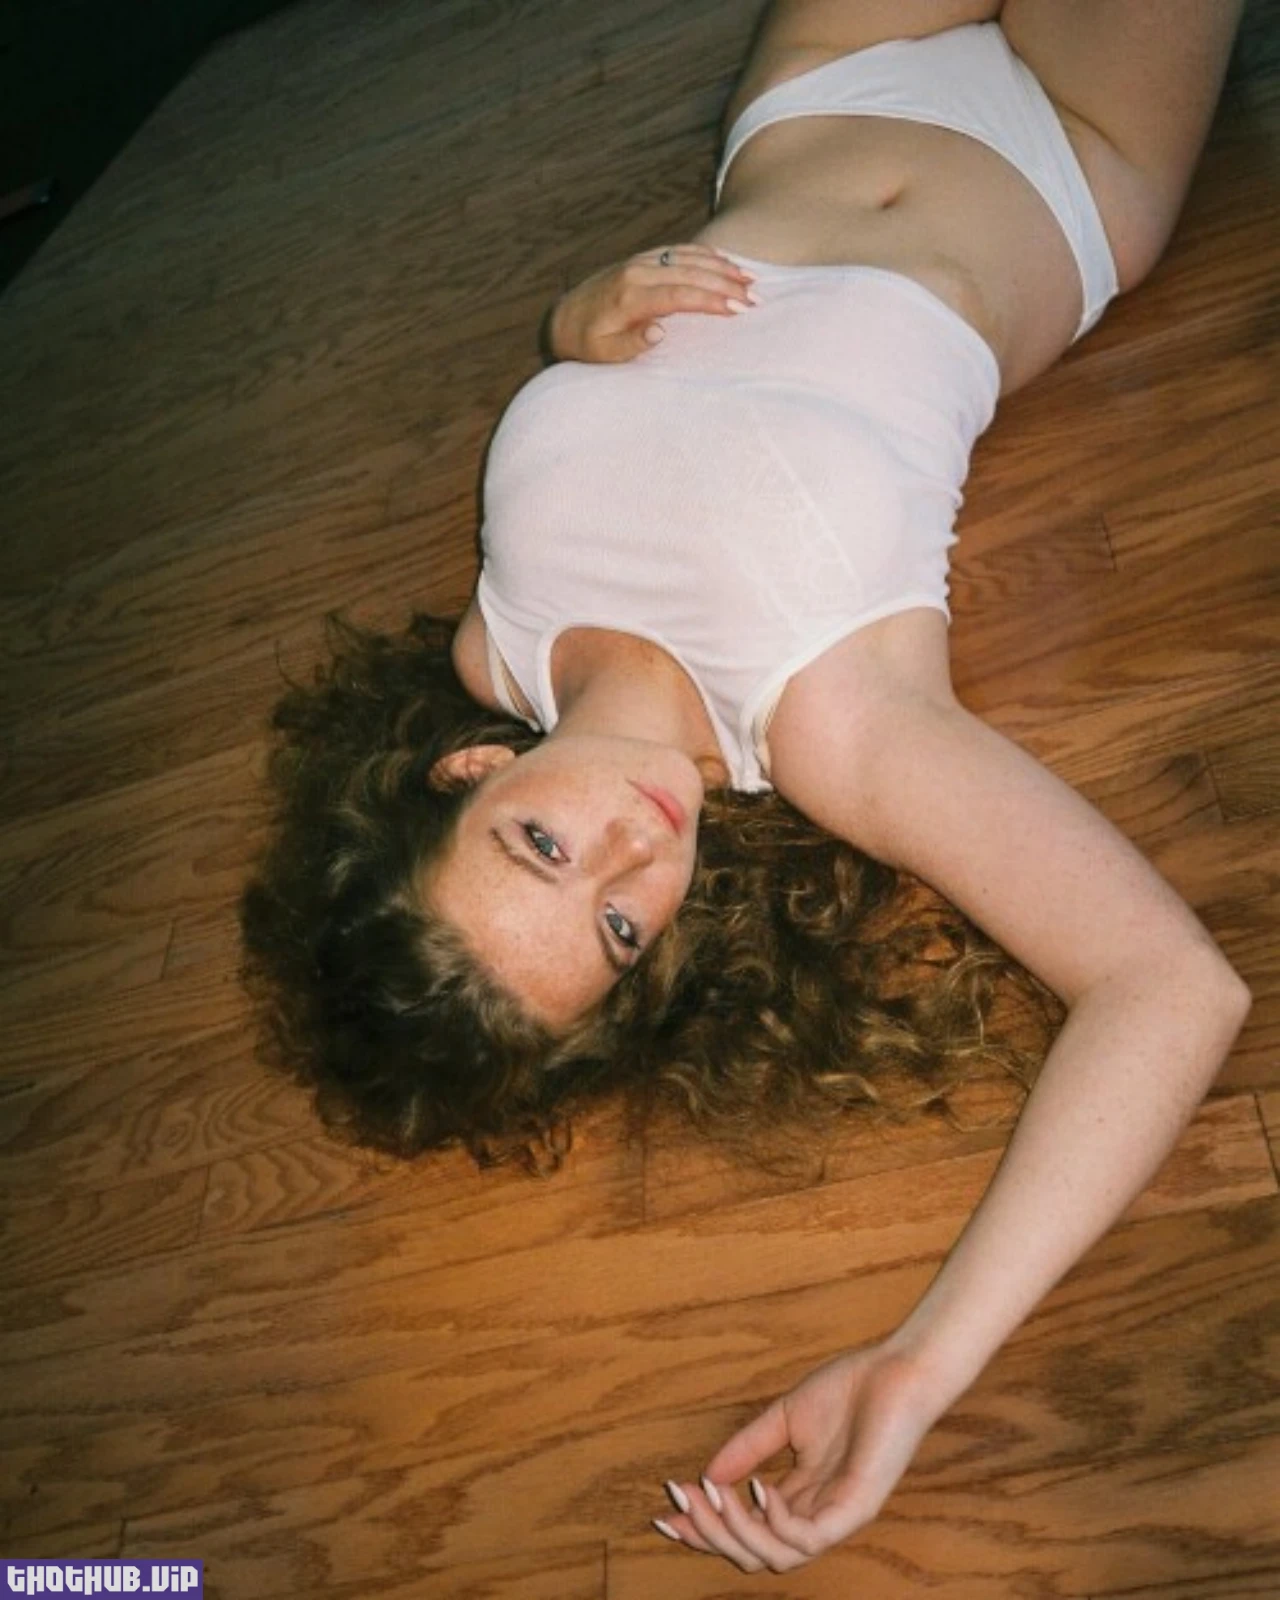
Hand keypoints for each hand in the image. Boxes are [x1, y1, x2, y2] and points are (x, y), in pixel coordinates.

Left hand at [546, 244, 756, 361]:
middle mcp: (636, 272)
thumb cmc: (586, 343)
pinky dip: (704, 255)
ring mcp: (640, 262)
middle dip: (725, 284)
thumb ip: (631, 345)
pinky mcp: (642, 259)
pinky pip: (678, 251)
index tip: (737, 309)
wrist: (563, 317)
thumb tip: (660, 332)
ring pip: (687, 258)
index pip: (678, 295)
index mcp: (629, 297)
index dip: (710, 300)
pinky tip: (726, 262)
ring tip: (751, 279)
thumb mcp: (603, 353)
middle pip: (689, 273)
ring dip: (721, 267)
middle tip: (756, 298)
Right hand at [653, 1344, 948, 1572]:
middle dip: (709, 1534)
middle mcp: (816, 1517)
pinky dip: (774, 1521)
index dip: (704, 1526)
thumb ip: (748, 1447)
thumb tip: (707, 1474)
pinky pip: (807, 1539)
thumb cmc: (850, 1390)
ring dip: (735, 1530)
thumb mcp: (784, 1418)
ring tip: (713, 1493)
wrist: (897, 1371)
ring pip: (775, 1558)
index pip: (746, 1529)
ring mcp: (837, 1518)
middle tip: (679, 1502)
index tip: (664, 1511)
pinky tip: (758, 1488)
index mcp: (800, 1498)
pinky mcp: (856, 1510)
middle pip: (752, 1553)